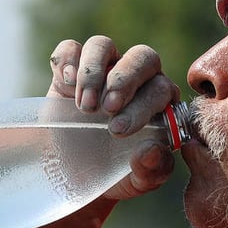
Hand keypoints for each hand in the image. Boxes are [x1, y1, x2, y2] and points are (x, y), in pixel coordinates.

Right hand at [48, 36, 180, 198]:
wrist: (77, 177)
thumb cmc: (119, 175)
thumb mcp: (138, 181)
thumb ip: (152, 169)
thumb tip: (152, 150)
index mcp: (160, 101)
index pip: (162, 88)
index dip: (144, 104)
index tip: (119, 129)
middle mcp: (135, 79)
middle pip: (141, 57)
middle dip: (124, 80)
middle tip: (107, 109)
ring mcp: (103, 70)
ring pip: (104, 46)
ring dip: (94, 71)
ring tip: (84, 105)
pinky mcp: (71, 70)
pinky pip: (71, 48)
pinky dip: (68, 60)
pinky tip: (66, 83)